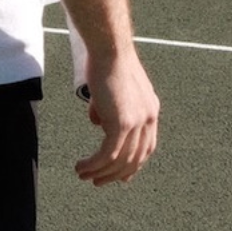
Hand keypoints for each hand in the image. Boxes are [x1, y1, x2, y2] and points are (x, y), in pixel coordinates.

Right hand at [74, 44, 159, 185]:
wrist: (109, 49)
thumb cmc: (105, 61)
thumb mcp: (110, 89)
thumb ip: (107, 108)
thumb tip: (98, 123)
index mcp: (150, 110)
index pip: (146, 146)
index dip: (133, 163)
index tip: (120, 175)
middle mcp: (148, 118)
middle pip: (135, 158)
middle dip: (115, 174)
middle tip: (97, 181)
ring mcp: (137, 122)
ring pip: (119, 160)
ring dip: (100, 172)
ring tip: (83, 175)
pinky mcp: (122, 123)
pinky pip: (107, 154)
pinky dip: (94, 164)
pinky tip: (82, 167)